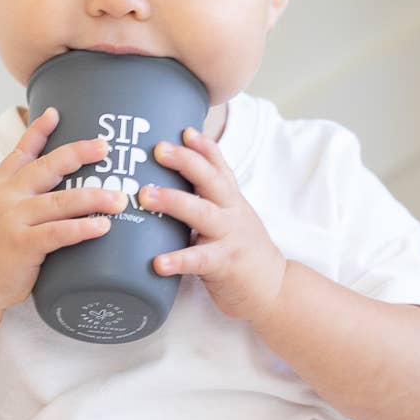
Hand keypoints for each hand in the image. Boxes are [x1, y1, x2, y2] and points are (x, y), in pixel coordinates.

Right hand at [0, 107, 128, 314]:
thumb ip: (19, 197)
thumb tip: (55, 186)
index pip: (21, 152)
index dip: (38, 131)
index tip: (56, 113)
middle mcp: (5, 197)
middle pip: (47, 167)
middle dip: (78, 154)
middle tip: (105, 147)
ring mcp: (12, 220)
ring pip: (60, 201)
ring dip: (93, 196)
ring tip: (120, 197)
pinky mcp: (21, 245)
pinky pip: (58, 233)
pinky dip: (83, 228)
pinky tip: (103, 226)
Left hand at [138, 126, 286, 322]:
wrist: (274, 289)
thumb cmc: (242, 251)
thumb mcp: (230, 218)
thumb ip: (207, 200)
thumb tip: (170, 181)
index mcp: (230, 200)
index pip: (219, 166)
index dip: (203, 146)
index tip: (185, 130)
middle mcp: (231, 212)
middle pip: (209, 180)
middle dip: (184, 161)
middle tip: (157, 149)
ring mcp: (229, 237)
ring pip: (201, 213)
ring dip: (172, 201)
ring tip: (145, 195)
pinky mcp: (224, 264)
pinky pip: (198, 260)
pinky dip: (177, 260)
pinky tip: (157, 263)